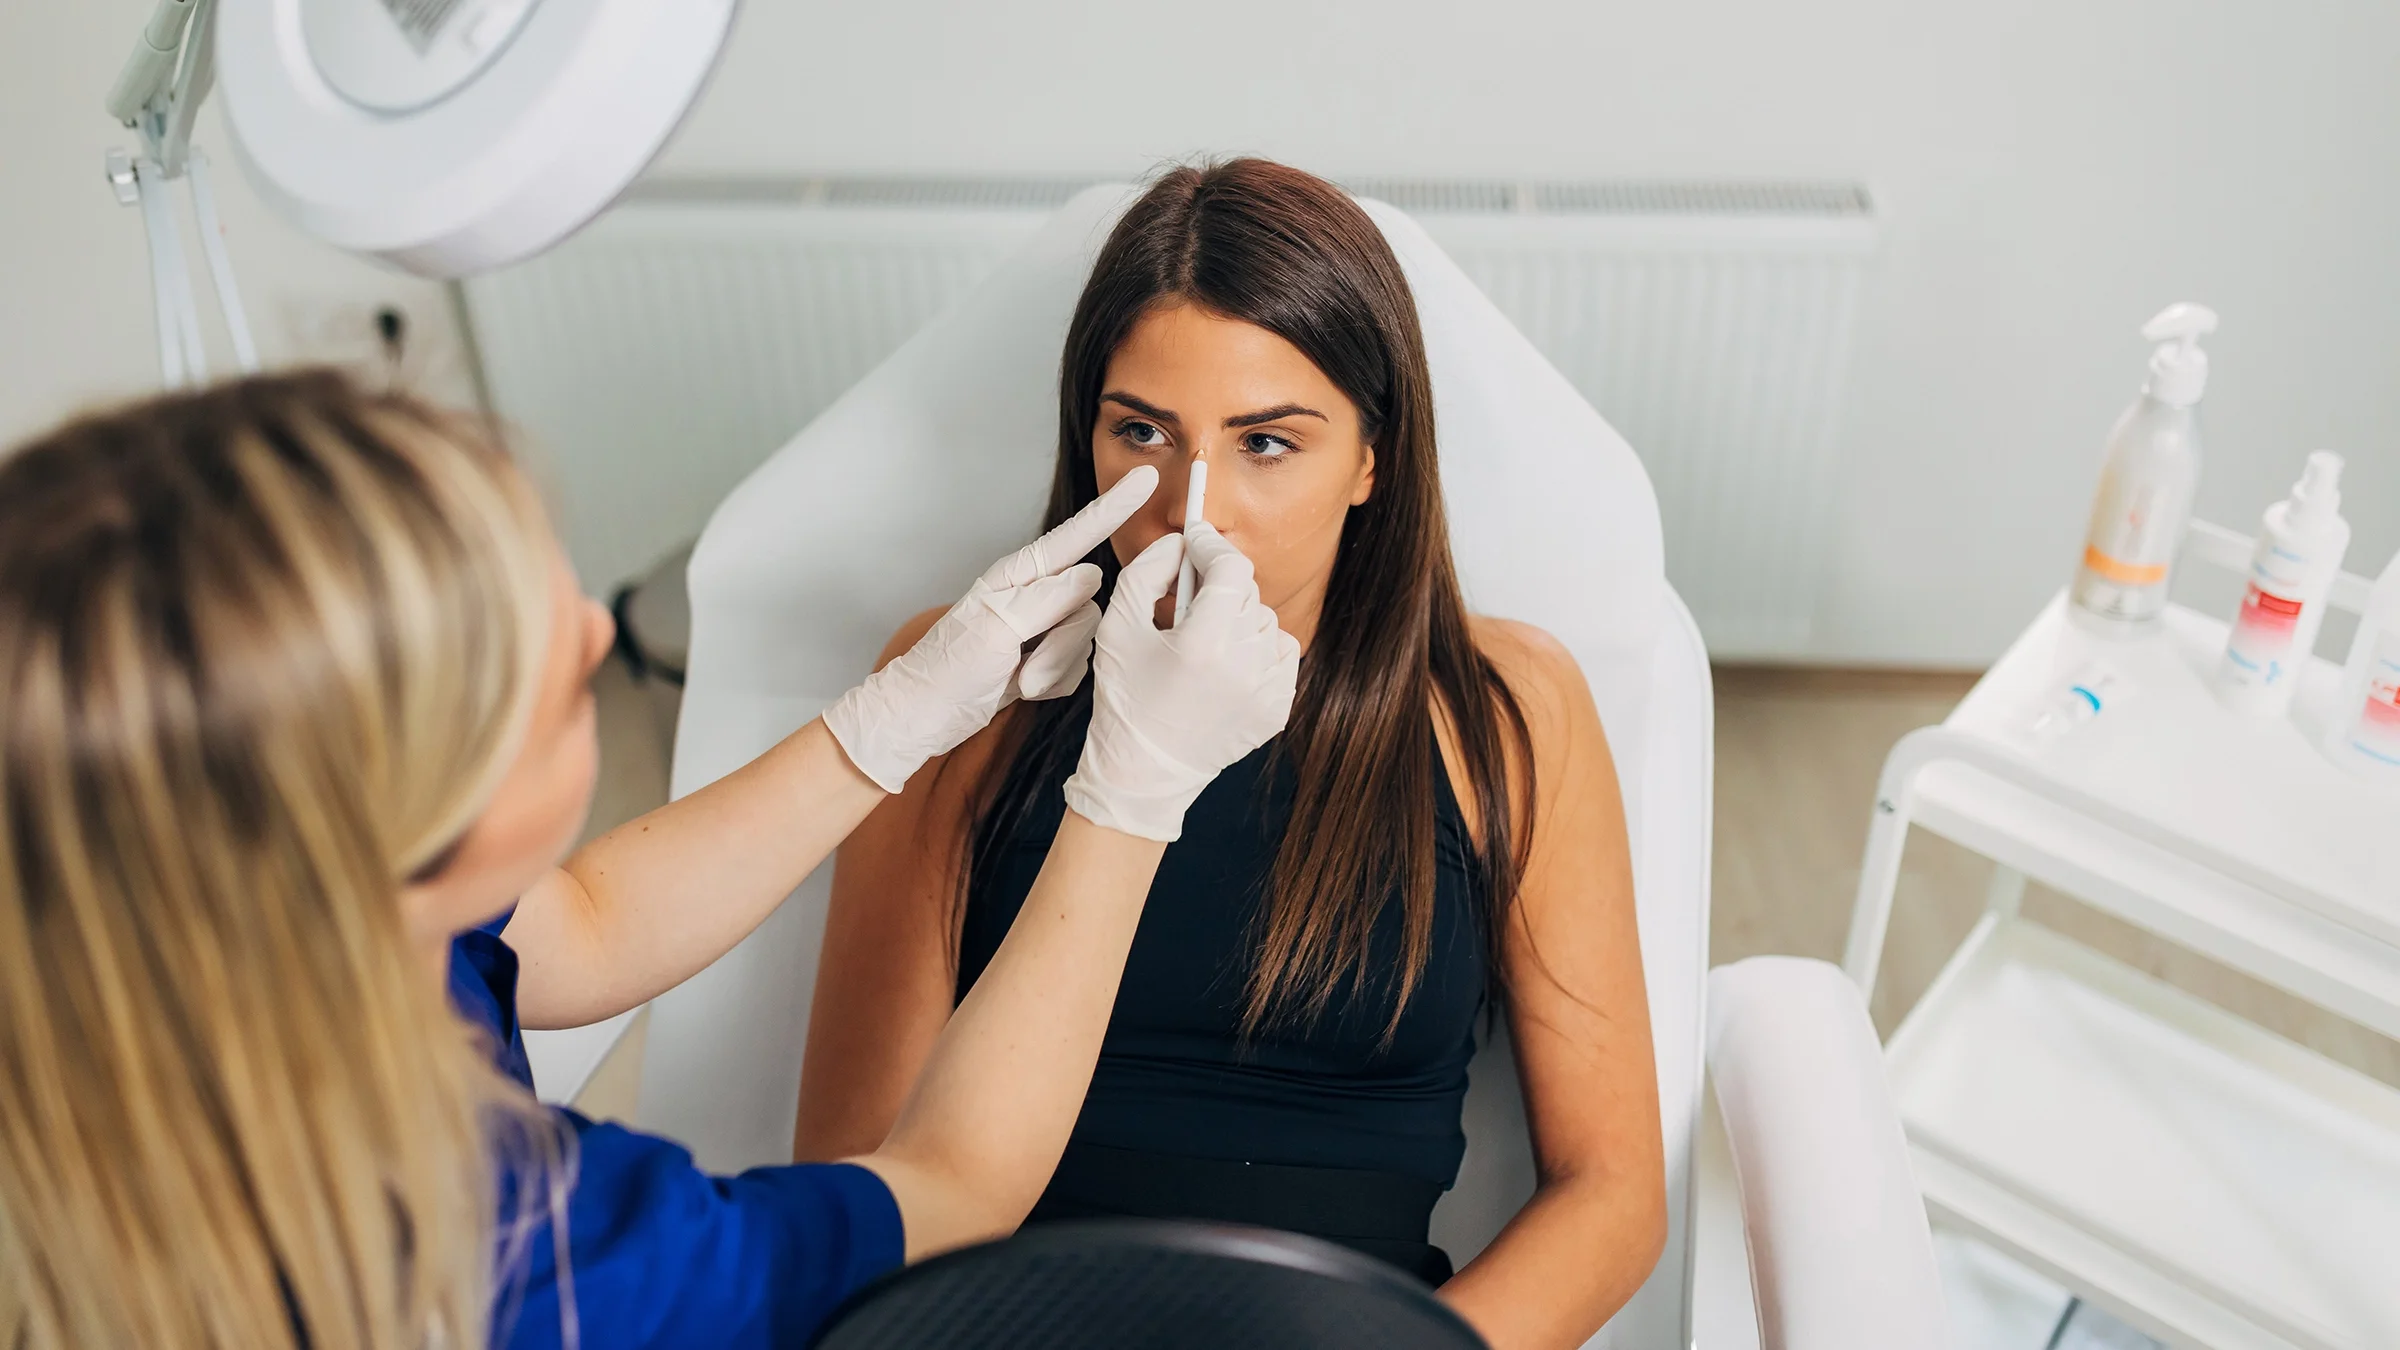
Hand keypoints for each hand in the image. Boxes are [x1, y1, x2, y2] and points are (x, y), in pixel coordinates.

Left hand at [826, 466, 1159, 792]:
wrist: (926, 717)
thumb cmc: (947, 671)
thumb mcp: (995, 630)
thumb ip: (1047, 599)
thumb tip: (1093, 573)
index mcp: (1018, 576)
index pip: (1076, 535)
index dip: (1113, 508)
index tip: (1145, 479)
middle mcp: (1035, 595)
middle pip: (1088, 602)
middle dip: (1064, 643)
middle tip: (1025, 666)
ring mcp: (1043, 627)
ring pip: (1086, 638)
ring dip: (1056, 668)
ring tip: (1019, 680)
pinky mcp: (1047, 658)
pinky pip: (1079, 666)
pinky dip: (1056, 684)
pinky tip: (1025, 689)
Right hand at [1063, 521, 1301, 840]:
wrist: (1144, 774)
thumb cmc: (1125, 699)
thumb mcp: (1117, 626)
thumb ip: (1147, 571)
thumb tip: (1180, 545)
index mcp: (1205, 642)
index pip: (1230, 567)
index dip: (1211, 546)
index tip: (1196, 540)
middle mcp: (1245, 665)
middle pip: (1247, 591)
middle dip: (1218, 588)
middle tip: (1189, 603)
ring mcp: (1267, 690)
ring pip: (1267, 622)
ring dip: (1238, 620)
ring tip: (1206, 643)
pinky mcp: (1277, 709)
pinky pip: (1282, 656)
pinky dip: (1258, 651)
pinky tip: (1226, 666)